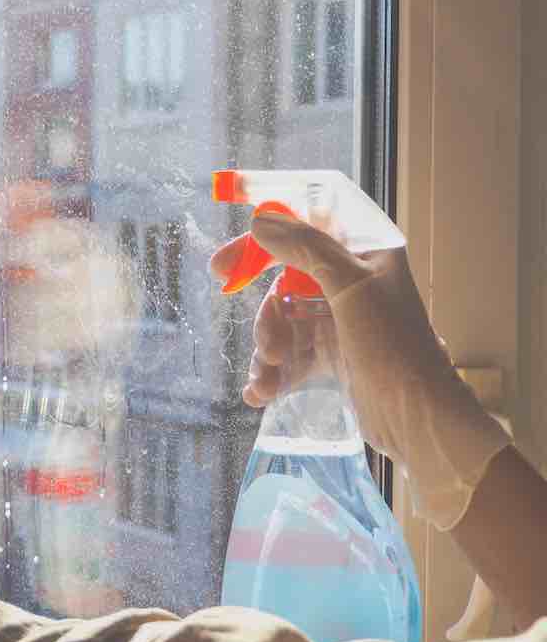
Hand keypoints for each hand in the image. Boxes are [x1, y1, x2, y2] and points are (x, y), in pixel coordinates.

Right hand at [210, 212, 509, 529]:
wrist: (418, 421)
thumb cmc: (395, 348)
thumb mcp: (352, 287)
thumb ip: (307, 248)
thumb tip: (262, 221)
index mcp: (366, 254)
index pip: (310, 225)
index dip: (268, 231)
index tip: (233, 251)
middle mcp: (352, 282)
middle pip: (287, 275)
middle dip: (263, 297)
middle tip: (223, 292)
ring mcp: (339, 320)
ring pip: (284, 318)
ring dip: (267, 343)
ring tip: (268, 372)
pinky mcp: (331, 356)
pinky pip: (290, 352)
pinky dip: (272, 371)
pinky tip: (260, 392)